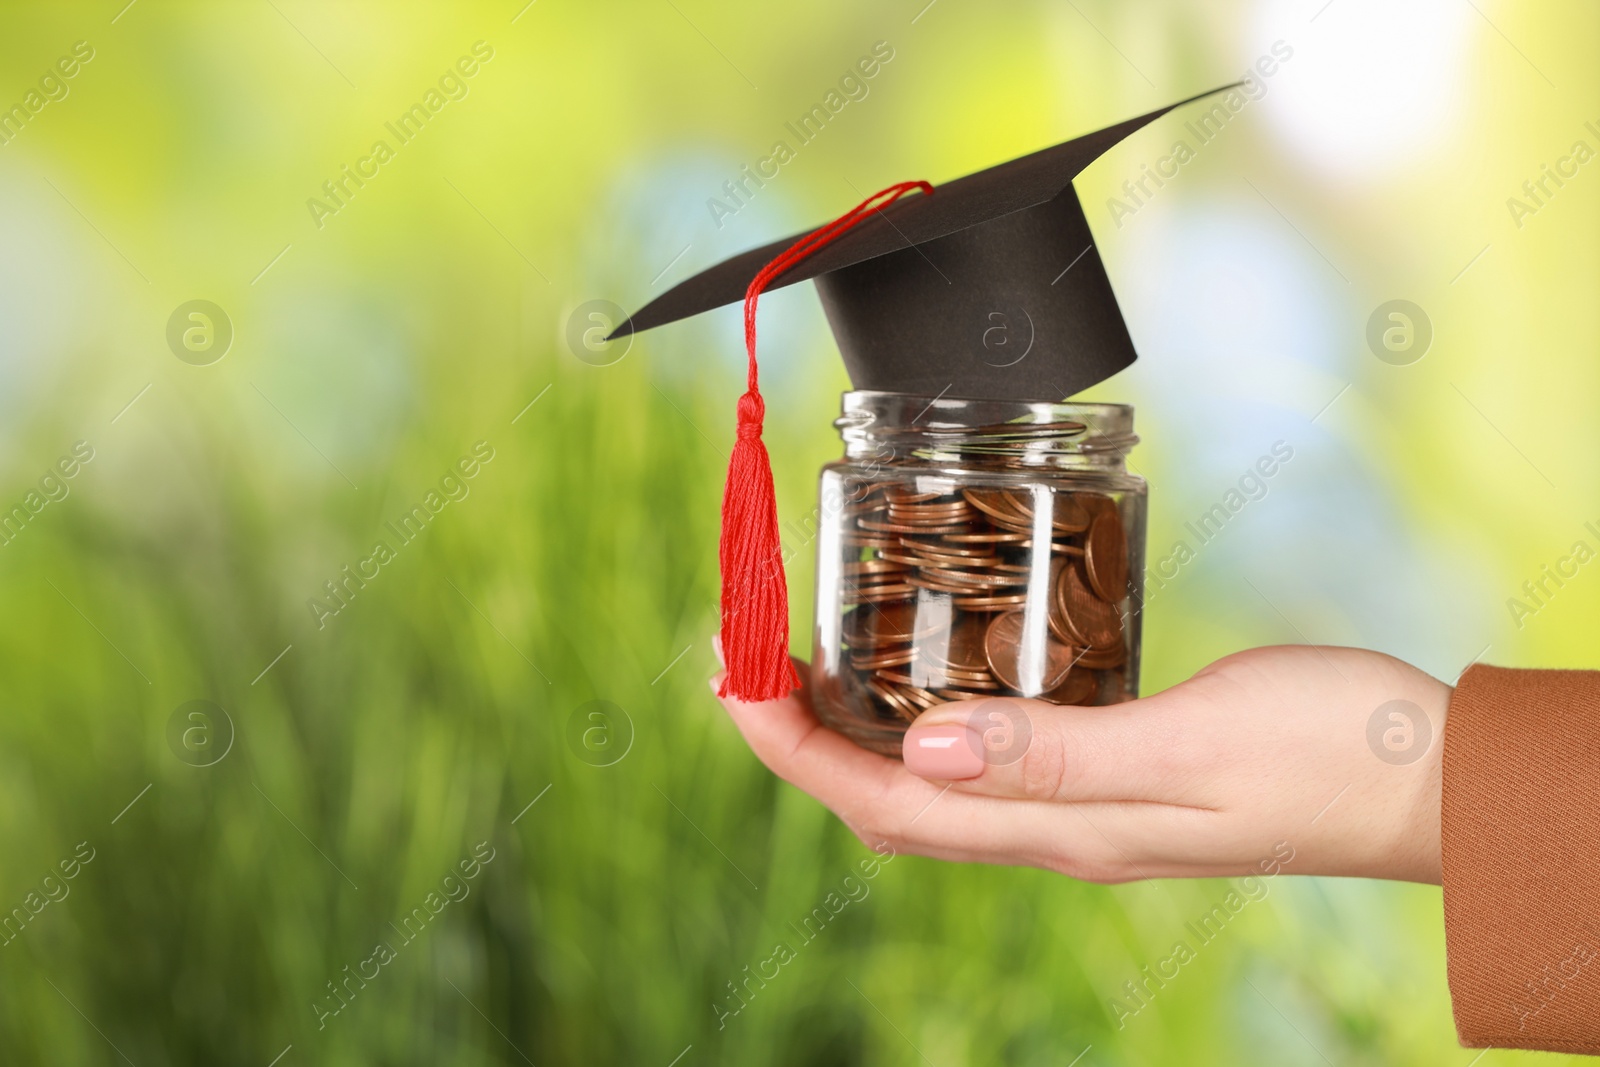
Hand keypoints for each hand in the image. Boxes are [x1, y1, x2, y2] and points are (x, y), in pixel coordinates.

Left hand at [712, 644, 1448, 884]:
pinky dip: (929, 716)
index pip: (883, 802)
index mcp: (1063, 827)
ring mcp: (1085, 804)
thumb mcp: (1191, 742)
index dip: (792, 747)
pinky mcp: (1115, 769)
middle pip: (887, 800)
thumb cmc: (1330, 753)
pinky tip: (927, 669)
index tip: (731, 679)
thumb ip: (1057, 750)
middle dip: (800, 737)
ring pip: (931, 782)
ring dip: (854, 728)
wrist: (1430, 777)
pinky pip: (990, 756)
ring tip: (807, 656)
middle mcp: (1058, 827)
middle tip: (745, 657)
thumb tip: (923, 751)